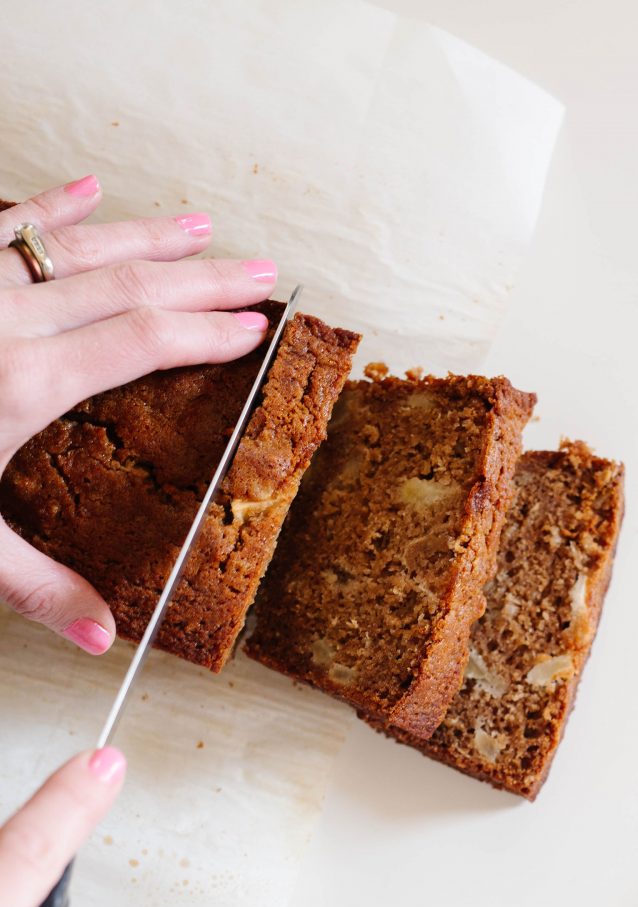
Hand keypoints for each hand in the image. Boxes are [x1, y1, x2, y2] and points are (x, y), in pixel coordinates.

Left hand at [0, 175, 277, 651]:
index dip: (204, 333)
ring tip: (202, 227)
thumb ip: (37, 587)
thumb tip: (104, 637)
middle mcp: (3, 321)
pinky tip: (85, 188)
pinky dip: (47, 205)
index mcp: (22, 384)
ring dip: (144, 233)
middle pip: (124, 285)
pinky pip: (2, 224)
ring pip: (73, 245)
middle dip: (201, 277)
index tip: (253, 330)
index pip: (140, 342)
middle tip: (261, 272)